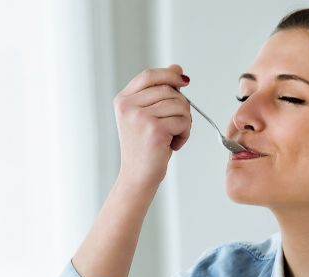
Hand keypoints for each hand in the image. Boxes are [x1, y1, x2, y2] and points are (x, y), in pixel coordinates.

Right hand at [112, 64, 191, 185]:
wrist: (138, 176)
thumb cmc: (145, 147)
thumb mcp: (148, 115)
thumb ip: (159, 92)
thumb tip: (177, 69)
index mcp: (123, 100)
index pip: (149, 76)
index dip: (168, 75)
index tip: (183, 81)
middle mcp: (128, 106)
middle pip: (168, 90)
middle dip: (181, 106)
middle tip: (176, 125)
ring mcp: (140, 117)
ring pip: (179, 105)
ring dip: (184, 122)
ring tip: (173, 136)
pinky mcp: (154, 129)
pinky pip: (183, 121)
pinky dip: (185, 134)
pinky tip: (174, 144)